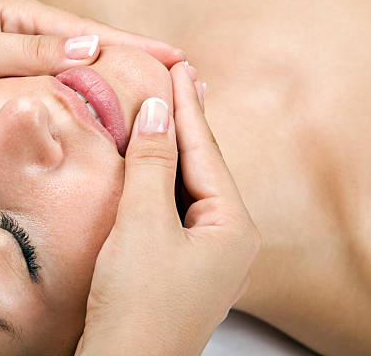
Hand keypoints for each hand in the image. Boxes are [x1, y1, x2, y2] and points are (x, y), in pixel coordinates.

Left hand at [0, 0, 183, 137]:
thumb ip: (29, 56)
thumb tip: (89, 53)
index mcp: (21, 21)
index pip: (91, 35)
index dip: (136, 47)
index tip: (177, 58)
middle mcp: (25, 46)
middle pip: (93, 57)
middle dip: (137, 68)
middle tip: (182, 83)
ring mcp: (18, 74)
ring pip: (77, 85)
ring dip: (114, 94)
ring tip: (154, 107)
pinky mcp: (7, 100)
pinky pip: (54, 106)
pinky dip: (82, 115)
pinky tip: (102, 128)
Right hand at [75, 64, 260, 354]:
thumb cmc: (137, 304)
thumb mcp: (143, 223)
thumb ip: (152, 163)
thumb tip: (159, 111)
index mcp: (233, 227)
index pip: (206, 151)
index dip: (187, 106)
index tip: (178, 65)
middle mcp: (226, 238)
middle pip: (202, 166)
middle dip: (185, 121)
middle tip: (180, 76)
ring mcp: (204, 253)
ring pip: (185, 186)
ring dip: (170, 147)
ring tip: (167, 108)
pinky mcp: (178, 263)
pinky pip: (171, 207)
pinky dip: (158, 178)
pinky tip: (151, 161)